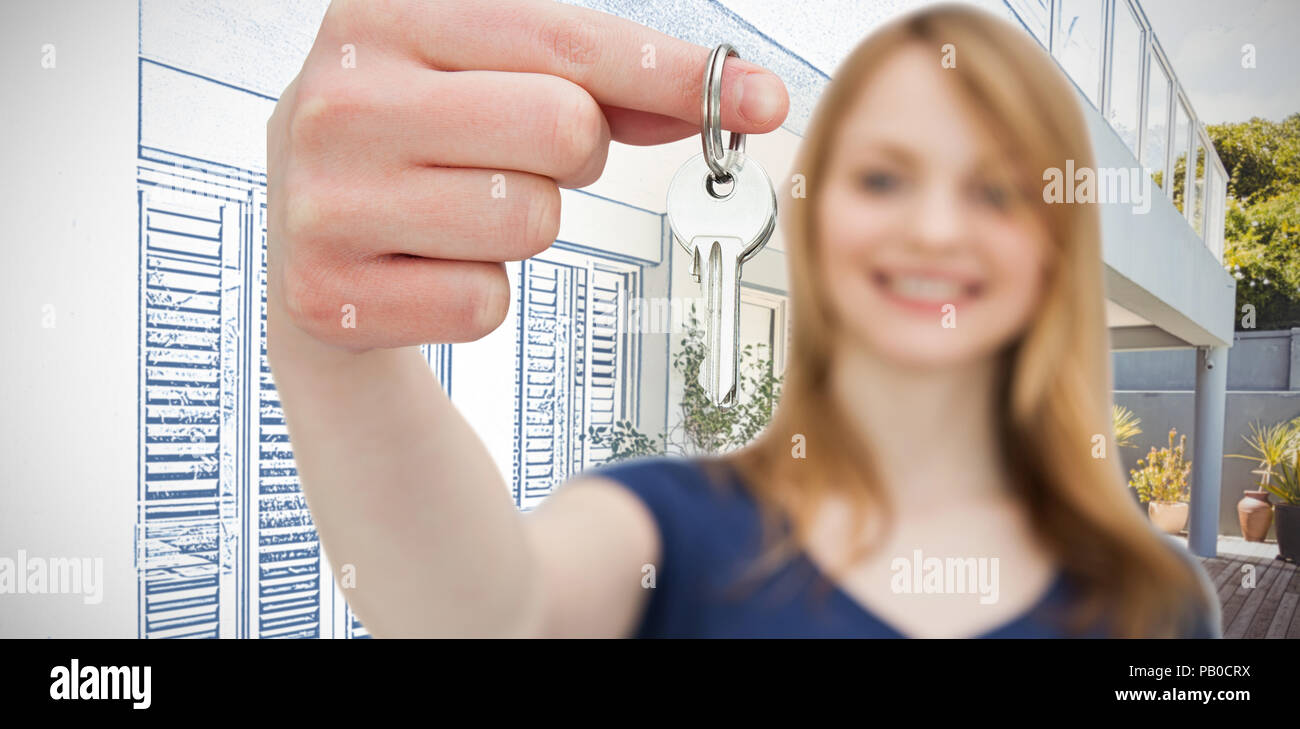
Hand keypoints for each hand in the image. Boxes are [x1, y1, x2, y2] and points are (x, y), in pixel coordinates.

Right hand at [266, 0, 788, 351]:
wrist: (308, 232)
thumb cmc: (423, 139)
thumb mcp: (495, 79)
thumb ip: (611, 82)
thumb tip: (740, 97)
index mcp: (383, 14)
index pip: (568, 40)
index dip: (673, 76)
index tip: (755, 100)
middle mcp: (341, 97)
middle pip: (565, 130)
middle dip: (574, 155)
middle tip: (522, 159)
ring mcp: (326, 199)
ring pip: (530, 221)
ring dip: (524, 224)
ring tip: (460, 209)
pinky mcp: (330, 293)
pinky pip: (485, 302)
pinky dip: (480, 292)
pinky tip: (429, 264)